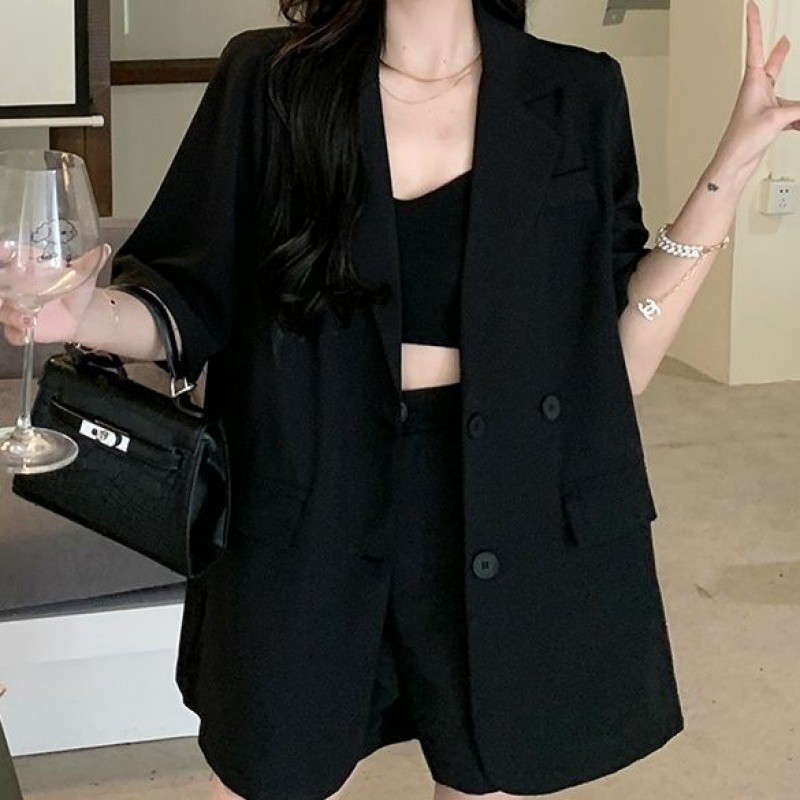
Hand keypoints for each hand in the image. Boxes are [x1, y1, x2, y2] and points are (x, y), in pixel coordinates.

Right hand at [0, 242, 111, 345]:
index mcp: (25, 266)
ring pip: (2, 310)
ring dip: (10, 315)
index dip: (0, 252)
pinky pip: (11, 333)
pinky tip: (27, 335)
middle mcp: (13, 285)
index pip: (4, 254)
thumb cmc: (73, 288)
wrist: (79, 315)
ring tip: (29, 319)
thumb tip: (105, 249)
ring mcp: (13, 306)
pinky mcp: (18, 326)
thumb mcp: (82, 275)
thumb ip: (89, 263)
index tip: (2, 251)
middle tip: (2, 296)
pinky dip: (18, 335)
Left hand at [711, 0, 799, 181]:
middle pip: (773, 66)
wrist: (733, 165)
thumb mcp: (777, 118)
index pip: (756, 46)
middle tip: (786, 39)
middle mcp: (757, 91)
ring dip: (798, 107)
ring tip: (798, 118)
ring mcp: (763, 106)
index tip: (751, 5)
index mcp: (753, 82)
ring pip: (789, 97)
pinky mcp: (768, 121)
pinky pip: (791, 115)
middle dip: (780, 53)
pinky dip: (799, 121)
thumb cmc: (741, 141)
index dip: (754, 25)